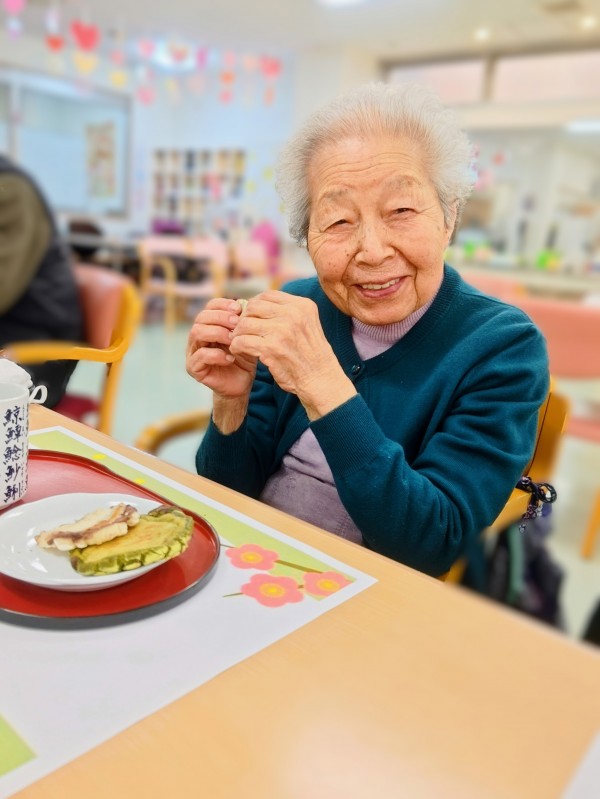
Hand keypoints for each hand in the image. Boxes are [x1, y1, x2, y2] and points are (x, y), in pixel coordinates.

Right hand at [186, 298, 256, 399]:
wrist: (242, 384)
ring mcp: (193, 352)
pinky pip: (200, 356)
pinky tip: (230, 358)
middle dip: (221, 317)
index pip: (209, 308)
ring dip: (217, 333)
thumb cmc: (243, 359)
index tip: (238, 308)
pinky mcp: (194, 368)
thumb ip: (243, 323)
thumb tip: (244, 304)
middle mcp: (198, 337)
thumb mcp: (246, 338)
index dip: (222, 305)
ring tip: (233, 340)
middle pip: (201, 317)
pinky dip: (217, 355)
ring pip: (197, 332)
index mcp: (209, 326)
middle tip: (237, 323)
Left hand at [229, 291, 355, 419]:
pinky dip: (236, 346)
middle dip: (244, 318)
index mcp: (302, 306)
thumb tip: (256, 304)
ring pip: (245, 323)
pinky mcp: (271, 348)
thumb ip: (288, 312)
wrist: (321, 379)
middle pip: (253, 306)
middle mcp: (293, 314)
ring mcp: (282, 330)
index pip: (267, 295)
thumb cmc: (311, 355)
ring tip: (239, 341)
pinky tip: (239, 350)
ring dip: (238, 333)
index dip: (254, 305)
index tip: (251, 318)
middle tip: (242, 330)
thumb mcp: (307, 324)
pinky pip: (242, 341)